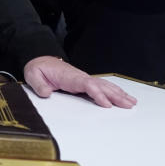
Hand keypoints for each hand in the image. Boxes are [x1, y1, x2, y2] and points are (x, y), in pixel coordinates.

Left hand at [22, 56, 136, 107]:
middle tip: (128, 105)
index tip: (106, 104)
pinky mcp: (85, 82)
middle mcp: (80, 77)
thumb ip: (39, 85)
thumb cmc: (39, 68)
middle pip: (101, 85)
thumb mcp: (33, 75)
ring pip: (104, 86)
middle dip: (115, 95)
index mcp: (69, 77)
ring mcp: (84, 79)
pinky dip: (114, 91)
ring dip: (118, 94)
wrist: (41, 61)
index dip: (97, 94)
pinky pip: (102, 86)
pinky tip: (122, 97)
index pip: (87, 85)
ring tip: (131, 102)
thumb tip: (46, 93)